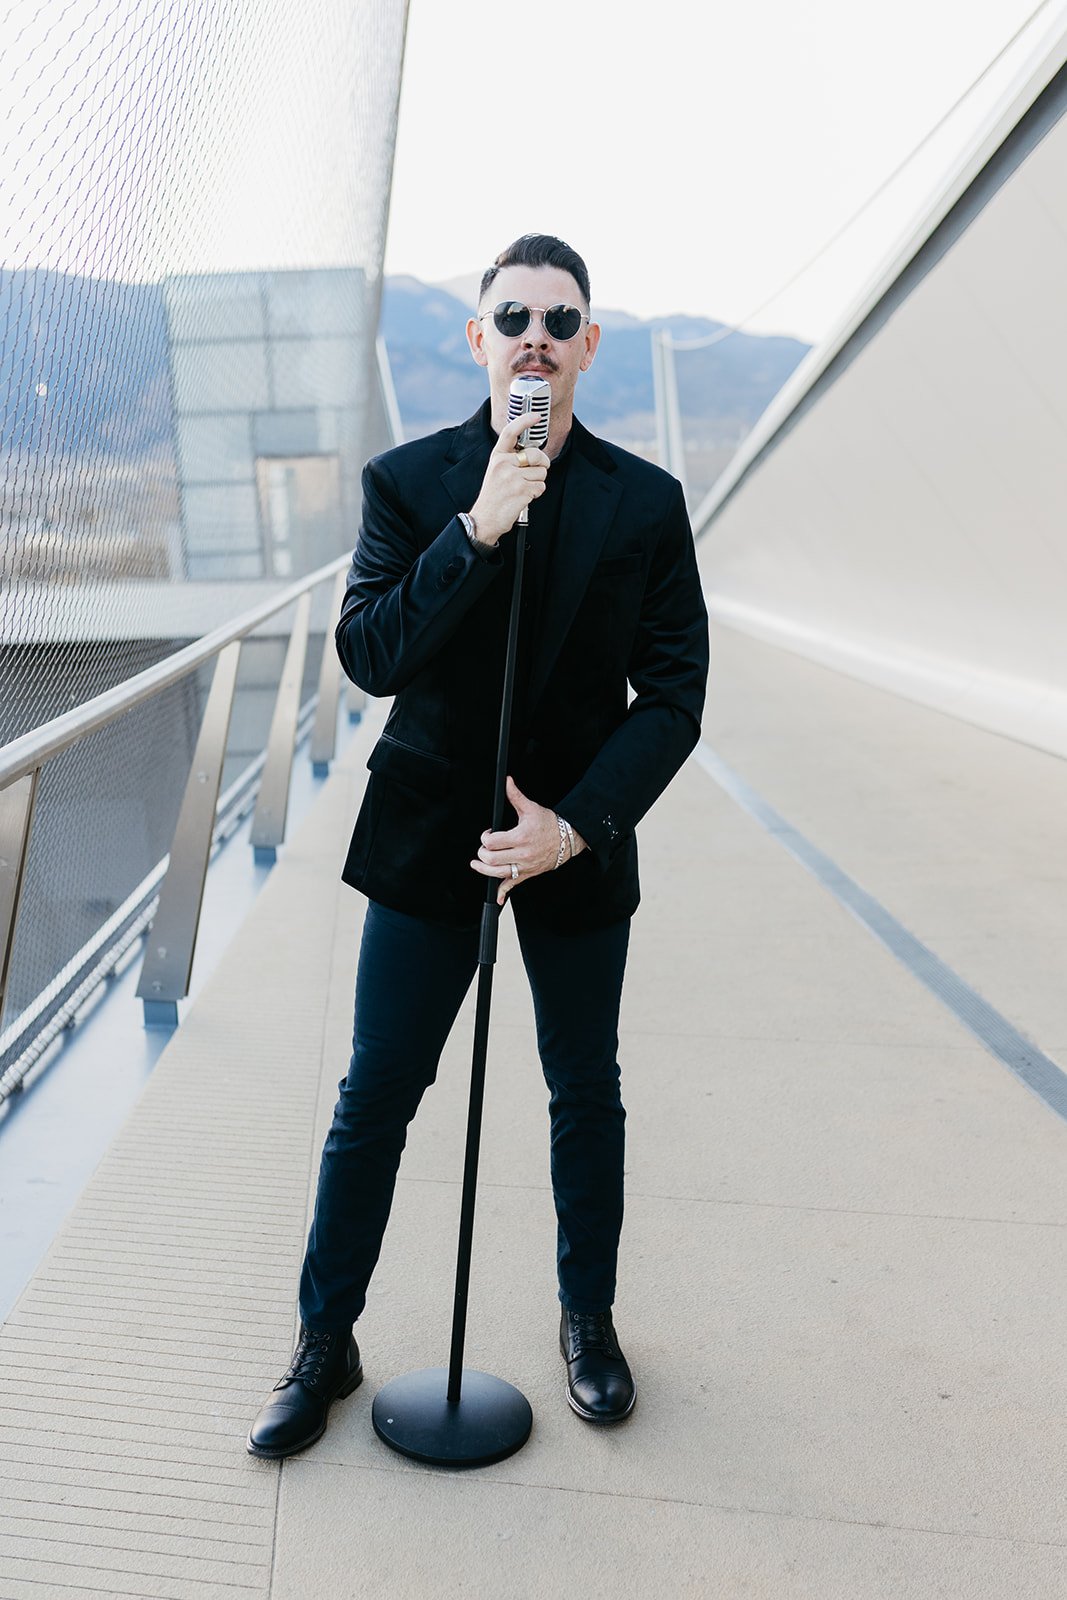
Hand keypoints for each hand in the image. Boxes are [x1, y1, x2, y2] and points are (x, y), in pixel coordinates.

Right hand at [468, 414, 549, 544]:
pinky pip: (541, 487)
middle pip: (537, 455)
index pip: (510, 432)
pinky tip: (523, 497)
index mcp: (497, 457)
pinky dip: (536, 493)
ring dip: (537, 483)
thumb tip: (534, 455)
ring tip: (523, 489)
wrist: (485, 519)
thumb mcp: (496, 471)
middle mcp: (504, 464)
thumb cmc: (494, 496)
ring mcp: (512, 477)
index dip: (525, 421)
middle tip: (534, 473)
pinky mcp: (521, 490)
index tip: (537, 416)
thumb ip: (511, 460)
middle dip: (542, 464)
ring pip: (542, 473)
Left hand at [470, 776, 584, 904]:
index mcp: (521, 837)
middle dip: (483, 853)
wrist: (568, 838)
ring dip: (484, 870)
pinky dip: (503, 892)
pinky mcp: (528, 874)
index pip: (492, 842)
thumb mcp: (531, 808)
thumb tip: (507, 782)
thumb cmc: (550, 824)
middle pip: (492, 859)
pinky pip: (513, 885)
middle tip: (484, 848)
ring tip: (477, 864)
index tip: (488, 834)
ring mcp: (525, 866)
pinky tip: (497, 897)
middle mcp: (522, 854)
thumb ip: (515, 796)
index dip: (485, 837)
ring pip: (498, 874)